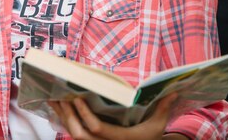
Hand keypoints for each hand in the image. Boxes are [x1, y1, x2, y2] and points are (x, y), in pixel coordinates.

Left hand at [49, 93, 180, 139]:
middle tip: (60, 95)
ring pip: (73, 135)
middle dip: (68, 115)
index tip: (78, 98)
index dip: (84, 114)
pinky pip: (73, 134)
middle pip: (79, 134)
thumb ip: (163, 108)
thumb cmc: (150, 136)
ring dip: (62, 116)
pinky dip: (64, 120)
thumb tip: (174, 91)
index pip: (97, 129)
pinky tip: (57, 107)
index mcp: (121, 139)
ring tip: (53, 97)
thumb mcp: (158, 124)